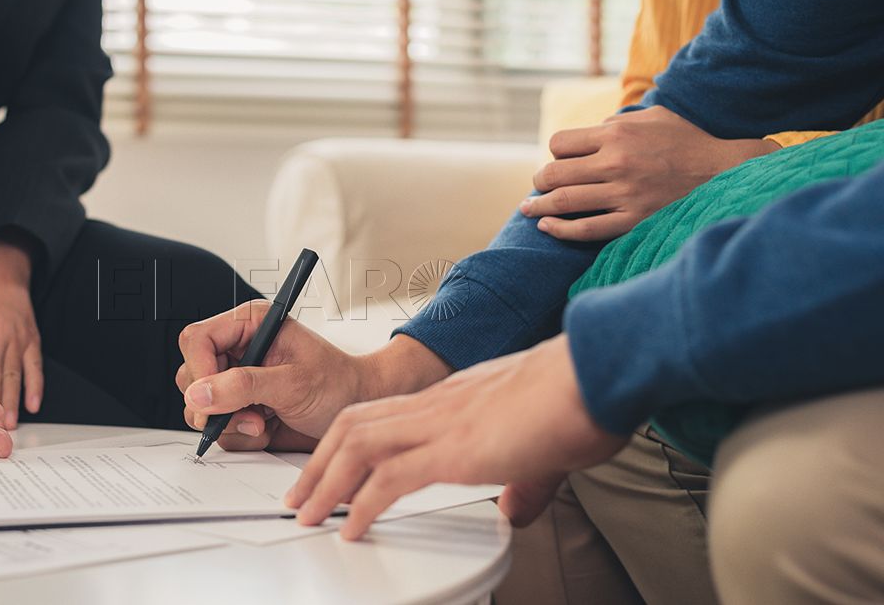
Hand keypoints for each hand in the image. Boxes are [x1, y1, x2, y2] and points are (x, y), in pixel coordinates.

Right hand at [176, 300, 450, 451]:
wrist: (358, 410)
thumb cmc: (338, 384)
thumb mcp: (294, 383)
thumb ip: (244, 386)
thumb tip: (199, 394)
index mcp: (249, 325)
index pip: (197, 340)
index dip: (199, 370)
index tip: (212, 398)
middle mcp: (237, 351)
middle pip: (191, 376)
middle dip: (217, 404)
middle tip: (252, 417)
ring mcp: (235, 382)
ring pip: (199, 406)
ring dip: (229, 423)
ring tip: (264, 423)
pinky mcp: (239, 408)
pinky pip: (218, 427)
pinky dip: (240, 436)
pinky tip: (267, 428)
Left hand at [286, 335, 627, 539]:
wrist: (600, 370)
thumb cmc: (582, 396)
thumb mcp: (543, 447)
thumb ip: (523, 479)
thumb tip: (516, 508)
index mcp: (453, 398)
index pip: (383, 414)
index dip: (348, 441)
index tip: (331, 469)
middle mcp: (437, 405)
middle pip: (354, 425)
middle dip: (319, 462)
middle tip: (300, 494)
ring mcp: (442, 424)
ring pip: (358, 446)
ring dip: (326, 482)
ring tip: (308, 514)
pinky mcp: (454, 449)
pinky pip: (390, 479)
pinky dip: (362, 506)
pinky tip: (352, 529)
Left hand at [523, 106, 779, 240]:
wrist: (724, 173)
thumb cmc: (687, 142)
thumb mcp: (653, 117)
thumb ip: (617, 121)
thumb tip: (589, 131)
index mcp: (617, 133)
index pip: (559, 143)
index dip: (554, 153)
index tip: (558, 161)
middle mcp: (616, 163)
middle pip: (554, 173)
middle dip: (540, 180)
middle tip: (538, 186)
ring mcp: (624, 194)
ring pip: (563, 201)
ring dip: (538, 206)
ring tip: (529, 208)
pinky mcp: (633, 220)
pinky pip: (585, 229)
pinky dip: (559, 230)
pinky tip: (546, 228)